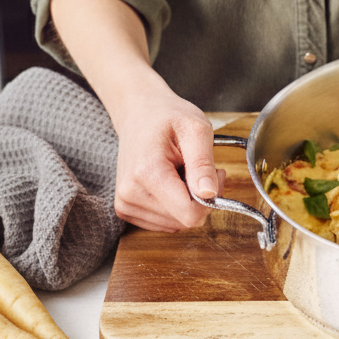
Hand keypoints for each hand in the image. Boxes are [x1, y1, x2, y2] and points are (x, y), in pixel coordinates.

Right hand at [110, 76, 226, 231]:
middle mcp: (130, 193)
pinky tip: (170, 181)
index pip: (189, 214)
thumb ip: (203, 163)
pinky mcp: (125, 209)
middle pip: (184, 220)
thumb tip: (209, 194)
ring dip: (186, 202)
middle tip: (198, 167)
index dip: (210, 198)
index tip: (213, 173)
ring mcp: (125, 204)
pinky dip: (174, 206)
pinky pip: (164, 223)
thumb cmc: (168, 117)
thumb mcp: (196, 129)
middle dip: (200, 198)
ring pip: (175, 225)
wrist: (139, 114)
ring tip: (182, 171)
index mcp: (147, 172)